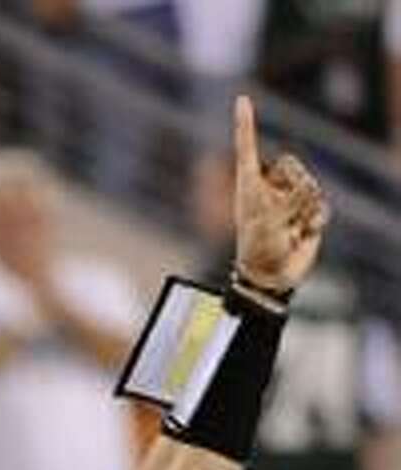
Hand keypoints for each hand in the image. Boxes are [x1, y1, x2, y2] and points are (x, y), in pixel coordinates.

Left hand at [232, 94, 327, 294]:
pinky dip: (314, 220)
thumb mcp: (268, 219)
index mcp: (250, 184)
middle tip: (281, 216)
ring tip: (290, 229)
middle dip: (292, 190)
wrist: (272, 277)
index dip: (246, 124)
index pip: (248, 148)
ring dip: (302, 210)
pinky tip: (303, 234)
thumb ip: (289, 197)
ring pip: (310, 186)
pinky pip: (320, 205)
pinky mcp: (308, 210)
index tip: (242, 99)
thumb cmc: (260, 248)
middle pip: (292, 166)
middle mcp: (270, 186)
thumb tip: (309, 190)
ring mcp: (290, 197)